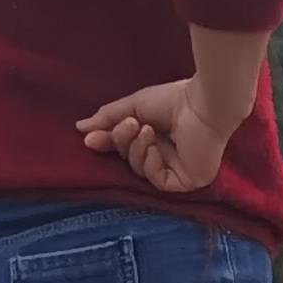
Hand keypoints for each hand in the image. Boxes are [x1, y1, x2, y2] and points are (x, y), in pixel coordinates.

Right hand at [76, 77, 239, 194]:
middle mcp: (166, 155)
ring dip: (136, 149)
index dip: (107, 144)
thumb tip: (80, 128)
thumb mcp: (133, 107)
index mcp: (155, 138)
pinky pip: (158, 182)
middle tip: (128, 124)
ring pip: (140, 171)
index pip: (124, 148)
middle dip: (122, 142)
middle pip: (129, 160)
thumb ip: (108, 118)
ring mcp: (177, 170)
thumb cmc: (173, 100)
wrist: (203, 104)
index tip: (89, 139)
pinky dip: (150, 164)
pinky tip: (155, 147)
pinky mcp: (188, 181)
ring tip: (146, 129)